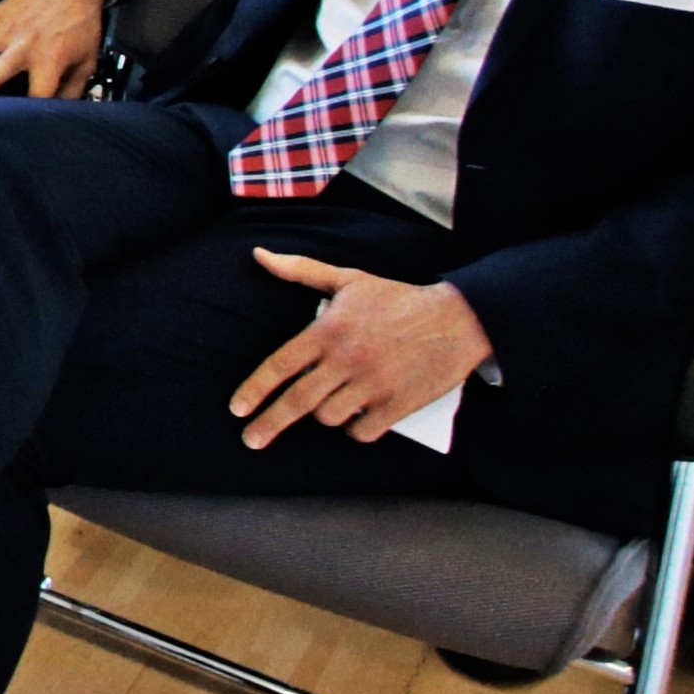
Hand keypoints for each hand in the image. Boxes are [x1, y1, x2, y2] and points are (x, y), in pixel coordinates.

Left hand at [231, 255, 494, 448]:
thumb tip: (259, 255)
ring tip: (333, 401)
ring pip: (329, 417)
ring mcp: (372, 385)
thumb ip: (300, 270)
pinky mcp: (397, 405)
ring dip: (325, 414)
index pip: (280, 365)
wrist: (456, 319)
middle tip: (251, 439)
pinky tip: (358, 415)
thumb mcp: (348, 279)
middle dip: (269, 423)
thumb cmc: (397, 298)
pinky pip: (362, 431)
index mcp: (329, 331)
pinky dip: (355, 428)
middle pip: (297, 401)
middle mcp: (346, 360)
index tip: (237, 409)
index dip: (254, 389)